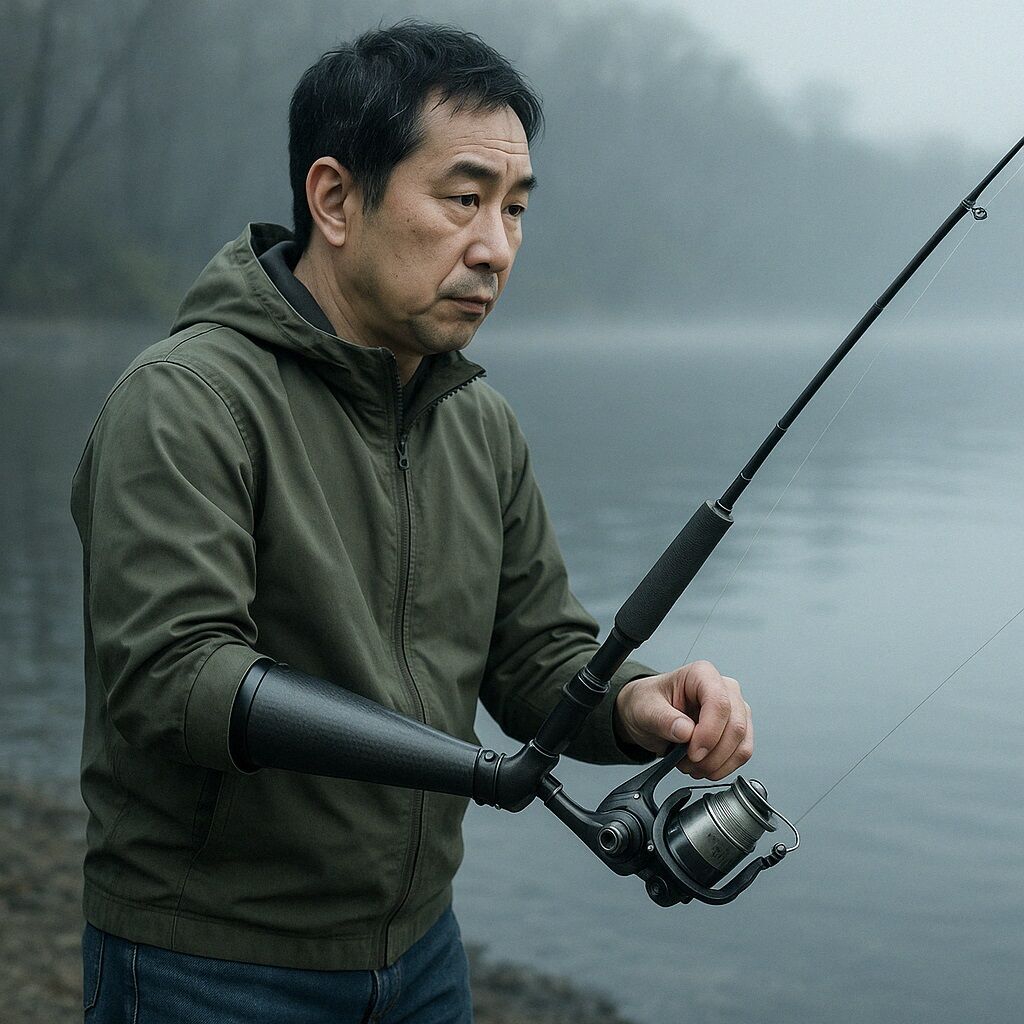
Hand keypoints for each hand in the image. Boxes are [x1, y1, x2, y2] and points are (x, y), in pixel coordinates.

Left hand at [613, 660, 752, 779]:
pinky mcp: (738, 731)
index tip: (692, 753)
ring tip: (690, 764)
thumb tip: (686, 732)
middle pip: (736, 727)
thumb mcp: (645, 709)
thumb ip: (663, 719)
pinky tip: (701, 766)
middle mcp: (724, 689)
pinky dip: (722, 767)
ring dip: (716, 764)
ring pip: (741, 745)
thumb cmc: (648, 703)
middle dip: (712, 754)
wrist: (649, 715)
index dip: (709, 733)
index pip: (719, 703)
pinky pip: (742, 754)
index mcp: (701, 674)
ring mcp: (735, 710)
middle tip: (688, 762)